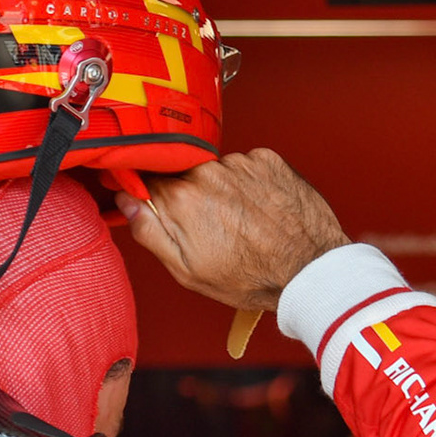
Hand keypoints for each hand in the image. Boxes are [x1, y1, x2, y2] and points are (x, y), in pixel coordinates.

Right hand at [120, 150, 348, 310]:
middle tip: (214, 228)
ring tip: (244, 222)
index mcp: (181, 198)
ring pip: (218, 171)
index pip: (148, 182)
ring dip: (224, 190)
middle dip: (192, 198)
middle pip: (184, 176)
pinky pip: (248, 166)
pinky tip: (261, 210)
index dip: (154, 197)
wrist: (308, 269)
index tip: (163, 210)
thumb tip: (127, 202)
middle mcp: (208, 172)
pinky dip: (251, 184)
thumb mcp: (187, 270)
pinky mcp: (267, 159)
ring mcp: (240, 163)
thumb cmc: (251, 277)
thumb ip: (150, 231)